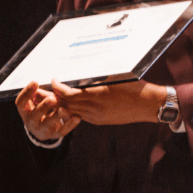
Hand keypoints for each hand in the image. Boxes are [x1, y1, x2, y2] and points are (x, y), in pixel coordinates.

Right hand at [16, 80, 79, 141]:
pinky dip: (70, 124)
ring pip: (48, 123)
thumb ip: (44, 93)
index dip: (26, 92)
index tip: (35, 82)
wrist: (44, 130)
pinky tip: (77, 117)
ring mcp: (42, 129)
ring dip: (56, 116)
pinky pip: (62, 130)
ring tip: (63, 108)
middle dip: (43, 106)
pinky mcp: (54, 134)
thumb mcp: (39, 101)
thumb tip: (55, 81)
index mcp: (25, 111)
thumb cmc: (41, 110)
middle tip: (52, 99)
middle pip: (35, 114)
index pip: (21, 102)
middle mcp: (31, 121)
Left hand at [51, 79, 166, 125]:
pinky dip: (72, 110)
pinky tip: (70, 104)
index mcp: (97, 94)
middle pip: (66, 103)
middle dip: (53, 97)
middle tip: (43, 90)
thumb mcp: (115, 77)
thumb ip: (97, 77)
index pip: (68, 93)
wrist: (148, 105)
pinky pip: (80, 116)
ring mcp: (96, 116)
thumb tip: (83, 70)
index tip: (53, 80)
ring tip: (53, 97)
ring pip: (71, 111)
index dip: (57, 87)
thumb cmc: (135, 87)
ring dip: (61, 104)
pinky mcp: (100, 121)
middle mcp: (94, 108)